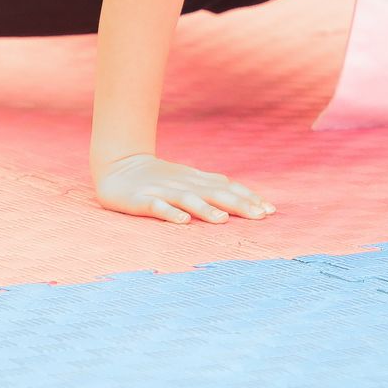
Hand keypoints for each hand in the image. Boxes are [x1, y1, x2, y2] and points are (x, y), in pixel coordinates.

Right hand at [93, 153, 275, 222]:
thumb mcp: (189, 179)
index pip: (227, 188)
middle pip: (214, 193)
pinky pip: (156, 207)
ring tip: (223, 221)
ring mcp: (162, 191)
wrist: (117, 166)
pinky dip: (169, 213)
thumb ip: (213, 187)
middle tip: (260, 217)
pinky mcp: (141, 200)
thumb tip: (245, 196)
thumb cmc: (159, 178)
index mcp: (196, 180)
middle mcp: (183, 184)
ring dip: (206, 210)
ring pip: (188, 200)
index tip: (270, 211)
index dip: (248, 198)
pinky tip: (181, 222)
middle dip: (237, 205)